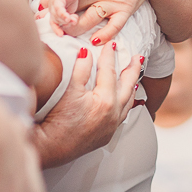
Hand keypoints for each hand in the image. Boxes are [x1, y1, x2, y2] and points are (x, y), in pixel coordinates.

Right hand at [34, 41, 143, 167]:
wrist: (52, 147)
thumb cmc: (58, 120)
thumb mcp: (69, 90)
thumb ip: (81, 69)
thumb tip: (87, 51)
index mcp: (105, 101)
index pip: (109, 72)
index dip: (110, 56)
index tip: (112, 44)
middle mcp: (114, 114)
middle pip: (127, 86)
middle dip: (133, 70)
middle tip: (138, 57)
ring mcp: (112, 126)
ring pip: (128, 102)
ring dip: (131, 87)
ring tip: (135, 76)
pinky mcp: (107, 135)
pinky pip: (123, 115)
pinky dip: (126, 104)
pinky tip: (125, 100)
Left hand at [46, 0, 80, 33]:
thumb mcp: (70, 8)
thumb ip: (70, 17)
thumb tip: (72, 23)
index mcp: (54, 10)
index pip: (52, 22)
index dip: (55, 29)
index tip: (60, 35)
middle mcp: (52, 7)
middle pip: (55, 20)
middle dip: (64, 24)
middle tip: (73, 22)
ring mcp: (53, 3)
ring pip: (56, 16)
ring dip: (65, 20)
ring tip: (74, 20)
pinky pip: (58, 9)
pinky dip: (63, 14)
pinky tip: (68, 18)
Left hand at [53, 0, 158, 44]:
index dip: (50, 8)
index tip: (40, 16)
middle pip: (71, 9)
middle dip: (59, 21)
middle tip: (51, 30)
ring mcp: (111, 1)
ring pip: (88, 19)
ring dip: (76, 29)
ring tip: (68, 35)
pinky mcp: (126, 8)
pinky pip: (115, 25)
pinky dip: (105, 34)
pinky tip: (95, 40)